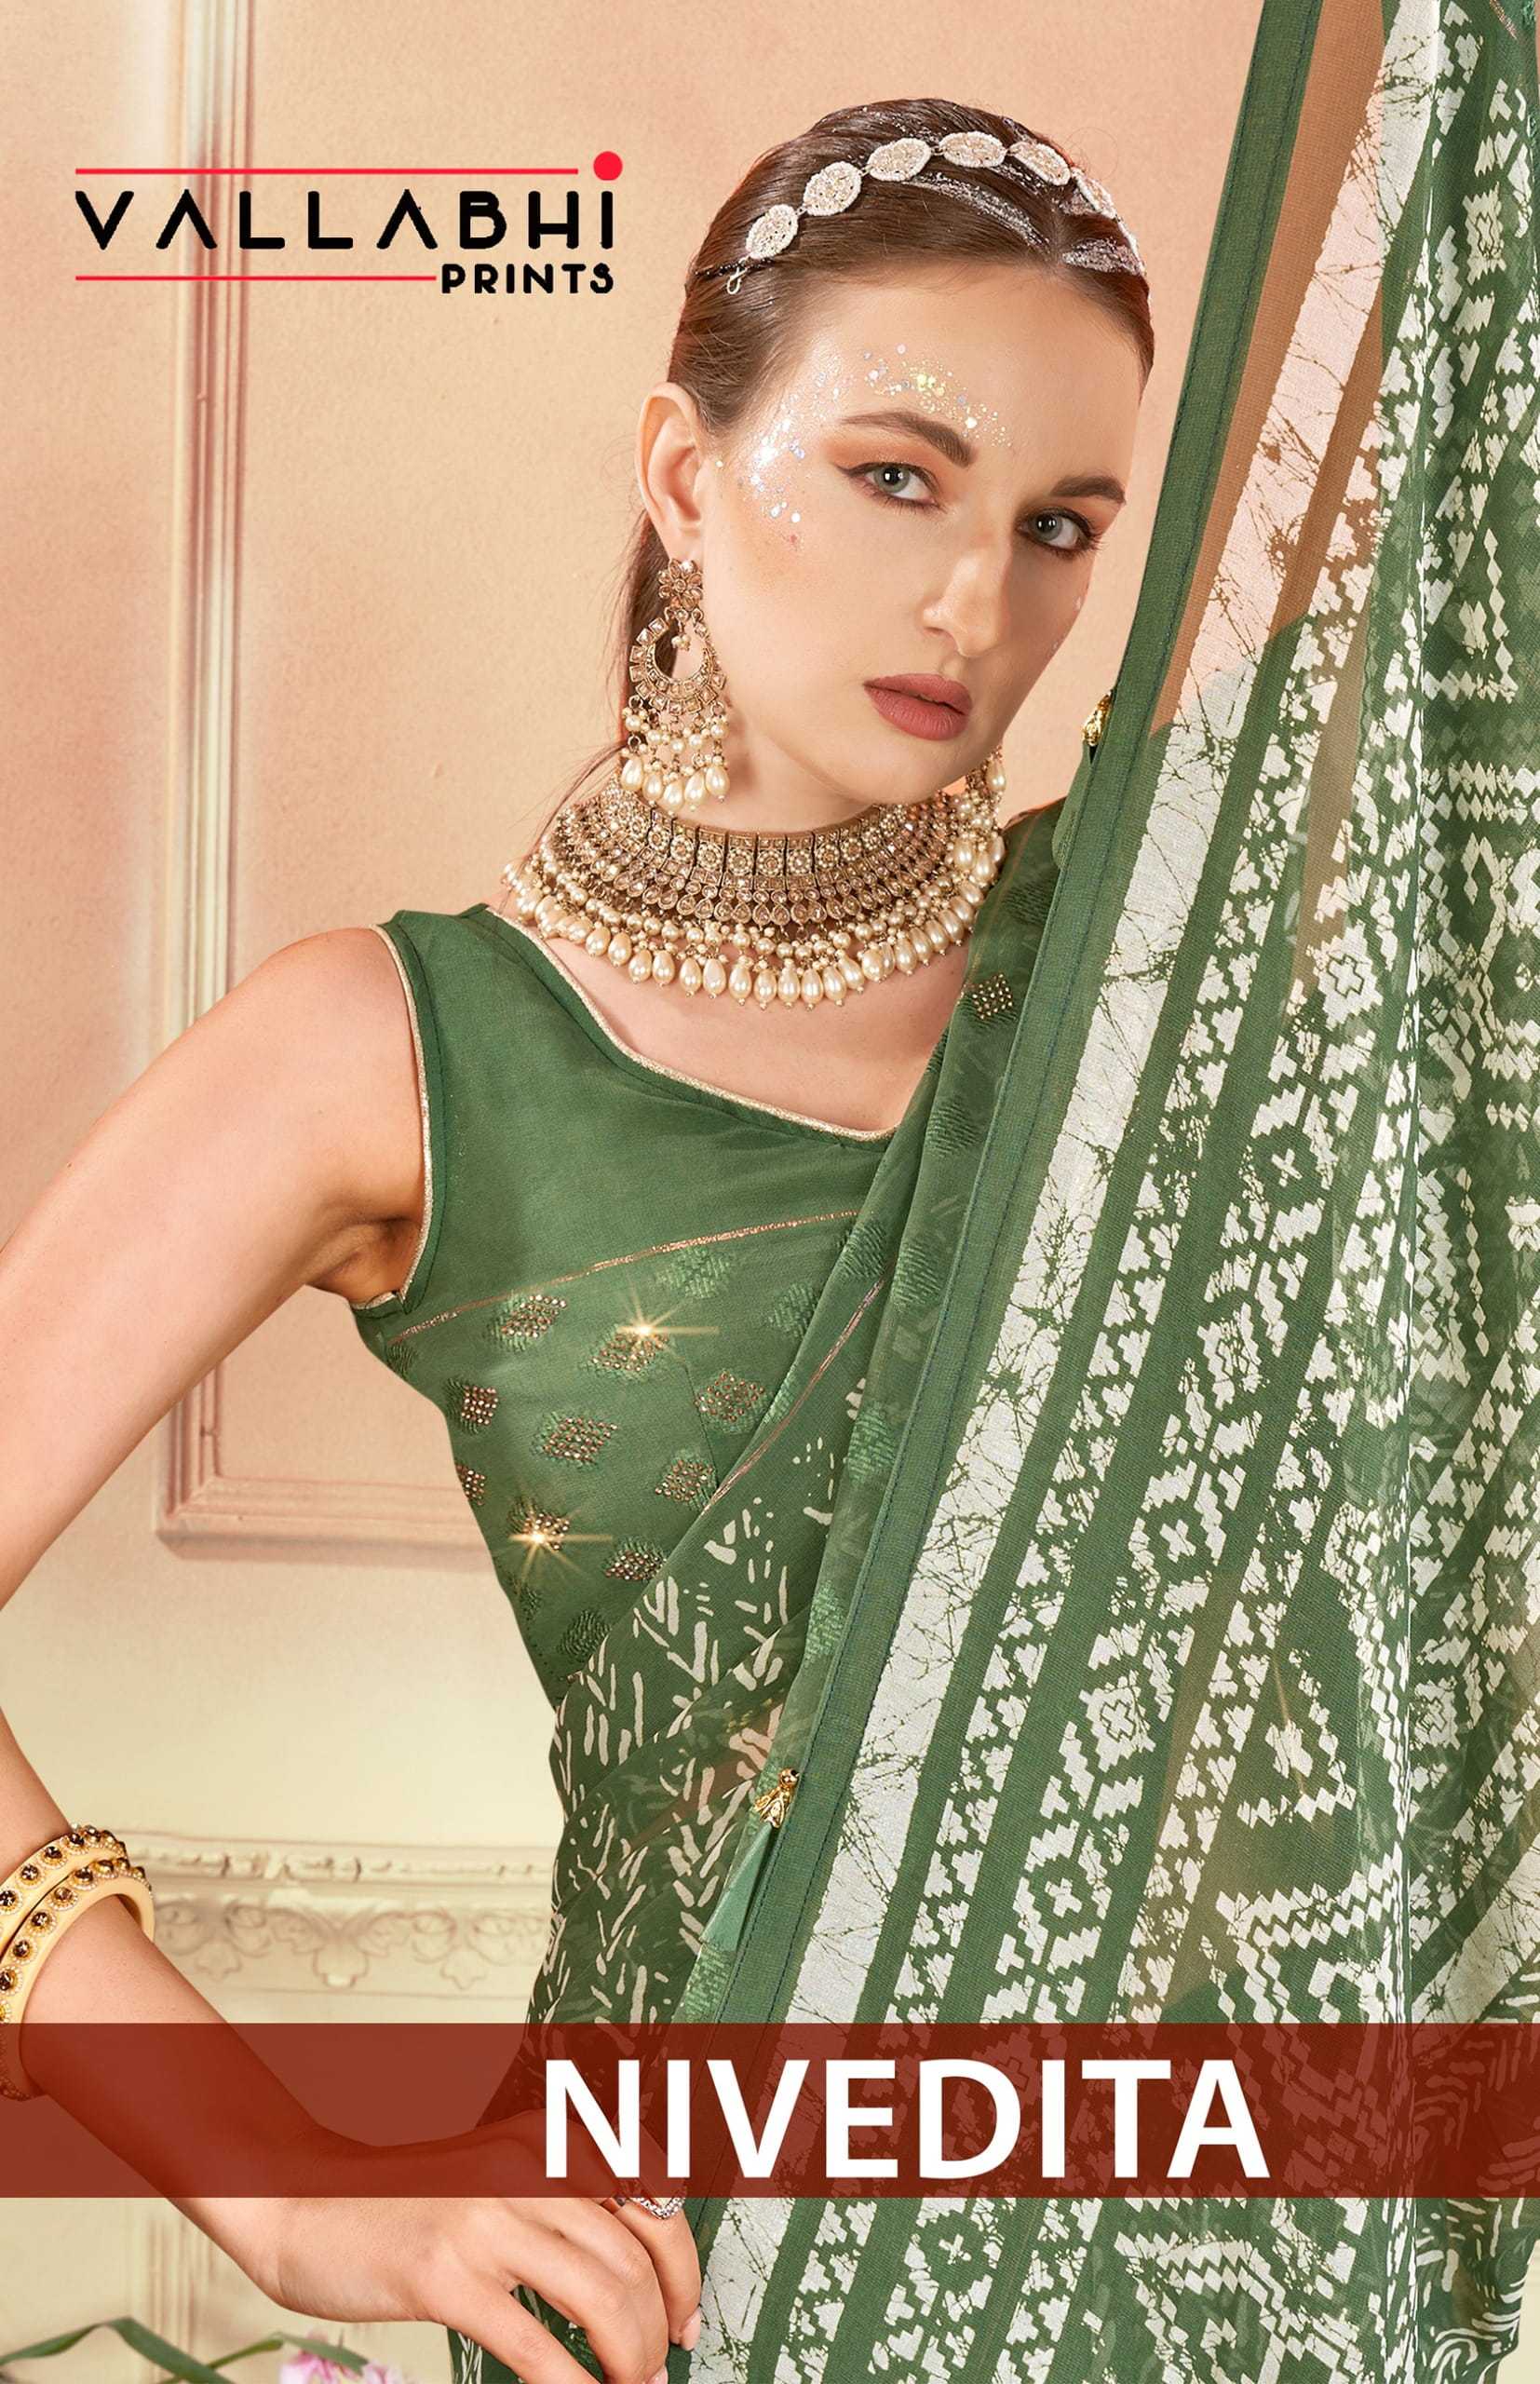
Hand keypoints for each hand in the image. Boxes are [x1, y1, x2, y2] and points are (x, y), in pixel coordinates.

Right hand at [219, 2114, 702, 2383]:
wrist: (305, 2205)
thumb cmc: (409, 2206)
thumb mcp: (499, 2178)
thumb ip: (564, 2208)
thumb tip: (641, 2280)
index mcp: (547, 2138)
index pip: (655, 2196)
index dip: (684, 2267)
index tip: (686, 2315)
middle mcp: (528, 2168)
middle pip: (637, 2256)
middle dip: (662, 2325)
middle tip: (660, 2365)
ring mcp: (486, 2221)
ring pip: (603, 2300)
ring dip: (632, 2358)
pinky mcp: (446, 2277)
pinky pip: (537, 2346)